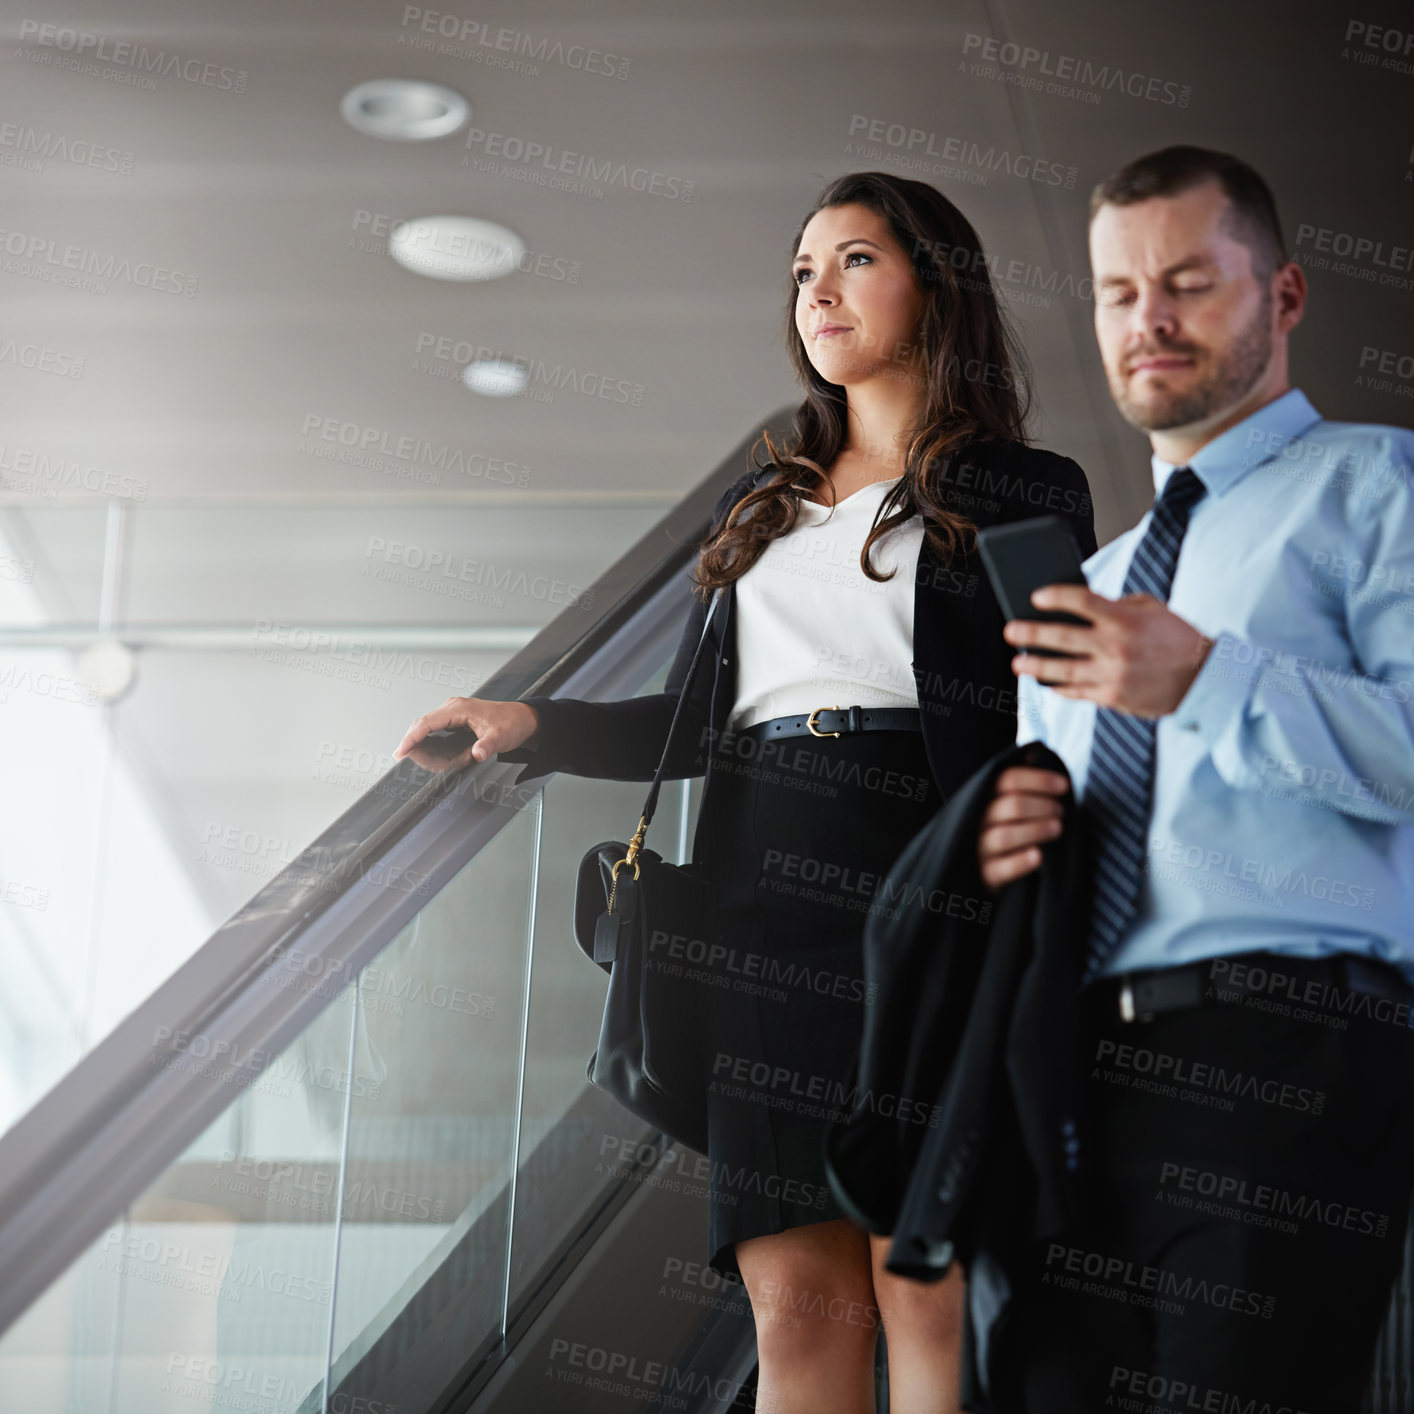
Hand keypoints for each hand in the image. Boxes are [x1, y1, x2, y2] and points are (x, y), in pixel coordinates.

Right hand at [392, 697, 539, 771]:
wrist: (523, 719)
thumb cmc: (512, 723)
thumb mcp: (501, 737)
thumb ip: (488, 746)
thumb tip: (477, 754)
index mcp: (460, 708)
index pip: (427, 722)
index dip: (411, 738)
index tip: (401, 751)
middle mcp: (453, 707)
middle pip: (422, 723)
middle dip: (411, 740)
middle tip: (402, 757)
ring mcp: (453, 712)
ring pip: (427, 725)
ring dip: (418, 739)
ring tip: (412, 754)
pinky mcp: (455, 719)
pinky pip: (435, 727)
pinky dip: (427, 738)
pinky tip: (426, 748)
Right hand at [977, 765, 1069, 891]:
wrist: (979, 871)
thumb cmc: (1000, 829)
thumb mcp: (1003, 802)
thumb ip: (1018, 781)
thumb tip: (1036, 751)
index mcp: (981, 797)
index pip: (1007, 779)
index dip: (1038, 780)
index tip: (1064, 785)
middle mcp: (976, 821)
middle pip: (1011, 806)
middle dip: (1043, 805)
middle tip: (1061, 810)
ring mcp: (978, 849)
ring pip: (1005, 836)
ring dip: (1036, 829)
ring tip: (1057, 828)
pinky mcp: (985, 876)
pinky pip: (1002, 869)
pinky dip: (1021, 862)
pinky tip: (1039, 855)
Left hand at [1003, 584, 1213, 716]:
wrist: (1203, 678)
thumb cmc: (1176, 637)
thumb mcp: (1152, 609)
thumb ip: (1118, 605)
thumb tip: (1082, 605)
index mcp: (1124, 619)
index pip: (1081, 601)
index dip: (1055, 597)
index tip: (1036, 597)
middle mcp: (1115, 647)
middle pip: (1062, 638)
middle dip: (1031, 634)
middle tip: (1010, 631)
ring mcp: (1112, 674)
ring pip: (1063, 670)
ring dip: (1036, 667)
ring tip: (1018, 664)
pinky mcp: (1113, 697)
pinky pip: (1078, 692)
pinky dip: (1060, 688)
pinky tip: (1046, 685)